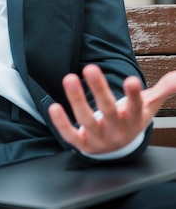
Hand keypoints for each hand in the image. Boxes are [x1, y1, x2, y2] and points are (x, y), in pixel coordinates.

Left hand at [48, 65, 175, 154]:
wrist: (119, 149)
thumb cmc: (131, 120)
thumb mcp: (147, 106)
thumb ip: (162, 89)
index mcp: (133, 120)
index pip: (135, 107)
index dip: (133, 95)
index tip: (131, 80)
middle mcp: (116, 130)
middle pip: (108, 111)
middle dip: (99, 90)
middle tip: (90, 68)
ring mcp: (98, 138)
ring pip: (87, 121)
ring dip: (77, 100)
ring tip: (69, 78)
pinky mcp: (82, 143)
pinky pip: (70, 135)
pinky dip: (62, 123)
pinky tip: (54, 107)